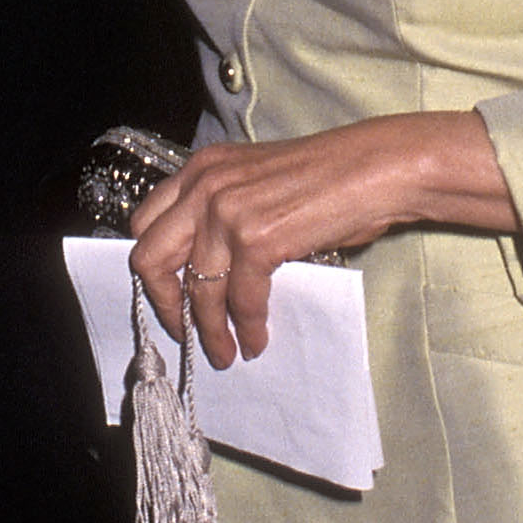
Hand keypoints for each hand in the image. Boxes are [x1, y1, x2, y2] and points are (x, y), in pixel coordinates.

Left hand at [127, 110, 519, 370]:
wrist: (377, 169)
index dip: (152, 270)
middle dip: (164, 305)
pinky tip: (257, 339)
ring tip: (226, 352)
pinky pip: (239, 298)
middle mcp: (204, 186)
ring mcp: (227, 211)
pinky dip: (247, 326)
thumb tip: (204, 269)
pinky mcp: (257, 238)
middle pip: (151, 258)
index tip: (169, 298)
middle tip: (184, 333)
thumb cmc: (328, 179)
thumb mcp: (256, 184)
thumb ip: (223, 211)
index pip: (145, 224)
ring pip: (196, 288)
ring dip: (209, 330)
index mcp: (200, 169)